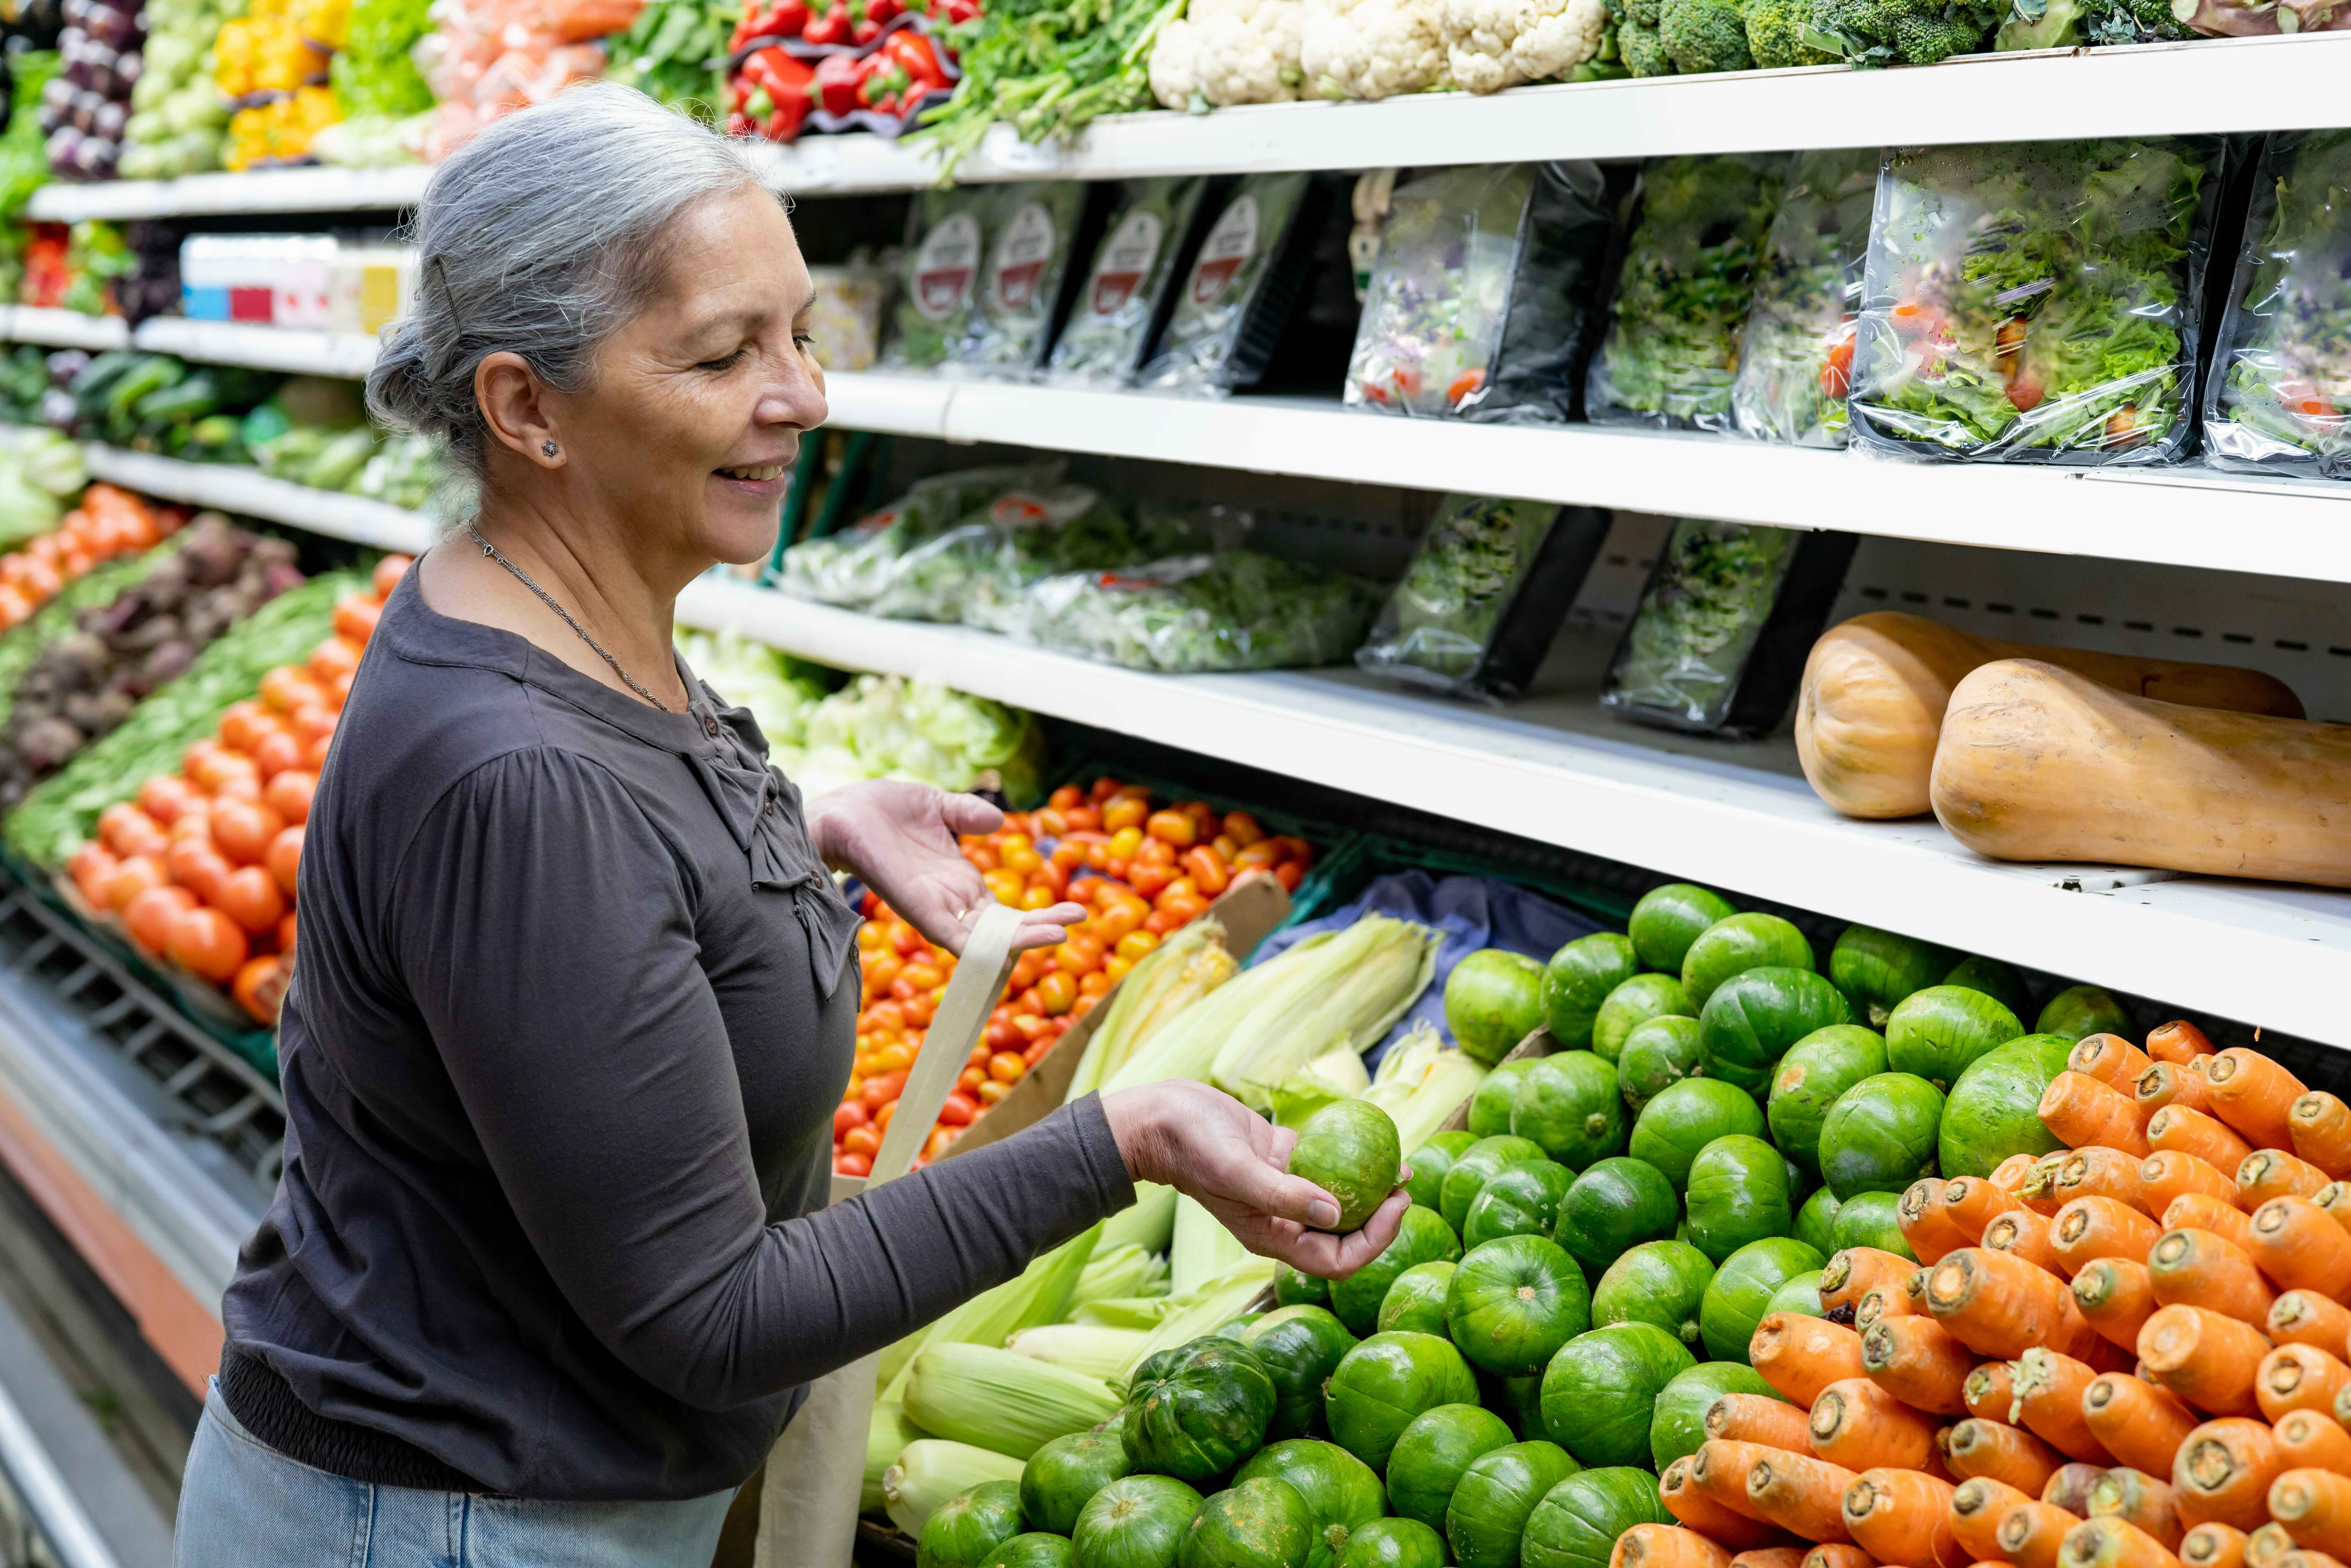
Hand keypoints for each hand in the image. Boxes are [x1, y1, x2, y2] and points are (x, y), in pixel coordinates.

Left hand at [806, 779, 1080, 956]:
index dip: (1039, 913)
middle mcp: (950, 902)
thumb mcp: (936, 806)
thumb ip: (967, 814)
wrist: (840, 813)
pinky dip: (982, 946)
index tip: (1075, 908)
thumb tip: (997, 822)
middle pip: (1003, 928)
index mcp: (957, 881)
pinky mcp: (918, 910)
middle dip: (1040, 928)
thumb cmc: (880, 811)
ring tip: (1059, 935)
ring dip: (1021, 939)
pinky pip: (954, 937)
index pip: (1005, 911)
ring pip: (986, 939)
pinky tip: (1008, 949)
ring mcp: (935, 909)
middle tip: (1078, 920)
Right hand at [1101, 1081, 1407, 1279]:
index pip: (1336, 1260)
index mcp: (1273, 1237)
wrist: (1159, 1119)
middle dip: (1380, 1217)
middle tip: (1403, 1185)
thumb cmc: (1191, 1146)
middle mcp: (1282, 1220)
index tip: (1396, 1204)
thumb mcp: (1237, 1170)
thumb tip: (1336, 1213)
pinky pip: (1324, 1164)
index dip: (1374, 1241)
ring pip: (1338, 1198)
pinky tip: (1371, 1139)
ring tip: (1398, 1165)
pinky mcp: (1280, 1160)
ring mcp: (1282, 1190)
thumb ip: (1283, 1196)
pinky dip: (1349, 1157)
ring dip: (1369, 1187)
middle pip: (1344, 1235)